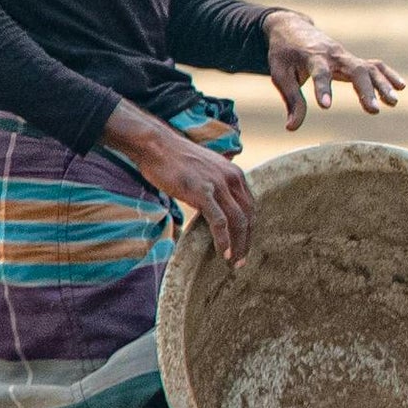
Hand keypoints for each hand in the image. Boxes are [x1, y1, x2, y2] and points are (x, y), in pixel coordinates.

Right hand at [105, 101, 256, 265]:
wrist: (156, 145)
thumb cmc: (176, 159)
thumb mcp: (206, 170)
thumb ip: (216, 186)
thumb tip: (215, 206)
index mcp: (235, 174)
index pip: (250, 206)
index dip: (250, 228)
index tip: (245, 244)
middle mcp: (232, 179)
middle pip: (249, 216)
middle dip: (247, 240)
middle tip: (243, 261)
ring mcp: (218, 186)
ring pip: (238, 221)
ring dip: (239, 245)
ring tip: (235, 262)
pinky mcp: (202, 193)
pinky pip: (219, 222)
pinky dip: (224, 240)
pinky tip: (224, 254)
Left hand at [264, 11, 404, 130]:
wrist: (292, 28)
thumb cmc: (284, 54)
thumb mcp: (280, 75)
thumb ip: (292, 101)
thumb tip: (292, 128)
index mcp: (312, 56)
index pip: (320, 72)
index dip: (323, 88)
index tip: (326, 106)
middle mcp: (334, 54)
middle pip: (355, 70)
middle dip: (366, 90)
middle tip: (374, 111)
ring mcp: (347, 56)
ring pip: (369, 68)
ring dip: (382, 85)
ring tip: (393, 103)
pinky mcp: (353, 59)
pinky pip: (375, 65)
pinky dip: (388, 75)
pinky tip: (401, 87)